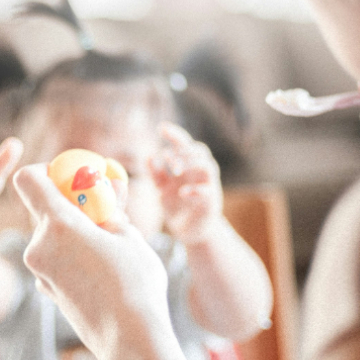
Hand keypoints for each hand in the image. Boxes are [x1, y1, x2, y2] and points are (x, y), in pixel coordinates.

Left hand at [12, 165, 173, 359]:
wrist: (130, 341)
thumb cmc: (135, 285)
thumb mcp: (129, 236)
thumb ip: (110, 209)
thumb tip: (108, 189)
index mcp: (58, 225)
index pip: (28, 180)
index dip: (46, 171)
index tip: (72, 178)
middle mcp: (39, 247)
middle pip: (43, 209)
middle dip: (70, 204)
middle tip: (102, 209)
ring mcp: (40, 272)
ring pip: (51, 236)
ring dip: (74, 232)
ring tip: (110, 244)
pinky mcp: (47, 290)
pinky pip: (55, 260)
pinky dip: (72, 255)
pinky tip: (101, 269)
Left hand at [151, 123, 223, 244]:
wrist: (192, 231)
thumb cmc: (178, 207)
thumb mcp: (163, 189)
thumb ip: (156, 174)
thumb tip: (149, 156)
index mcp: (189, 167)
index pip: (185, 144)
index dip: (175, 135)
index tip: (161, 128)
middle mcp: (201, 173)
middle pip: (200, 151)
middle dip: (183, 150)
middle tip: (167, 157)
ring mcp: (208, 187)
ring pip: (208, 166)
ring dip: (191, 164)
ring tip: (175, 170)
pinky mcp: (211, 203)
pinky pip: (207, 192)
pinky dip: (195, 190)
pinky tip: (182, 192)